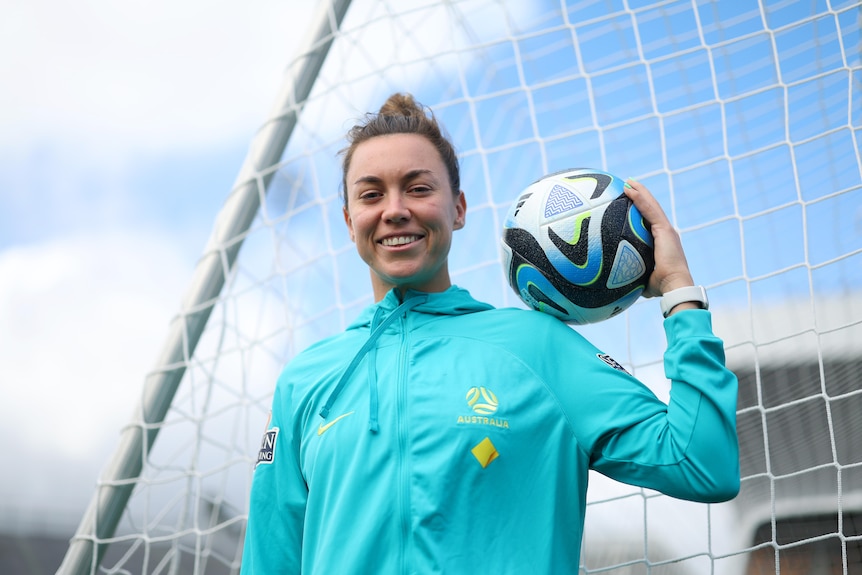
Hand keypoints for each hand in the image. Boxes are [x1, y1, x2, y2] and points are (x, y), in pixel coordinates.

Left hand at [623, 179, 694, 298]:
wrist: (673, 287)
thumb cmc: (658, 287)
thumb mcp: (640, 276)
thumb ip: (631, 272)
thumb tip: (614, 278)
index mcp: (660, 242)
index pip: (648, 221)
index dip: (641, 210)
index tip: (630, 202)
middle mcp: (665, 233)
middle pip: (650, 209)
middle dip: (640, 196)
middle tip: (628, 185)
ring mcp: (666, 229)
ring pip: (651, 205)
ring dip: (639, 191)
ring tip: (628, 181)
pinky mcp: (665, 229)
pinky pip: (650, 209)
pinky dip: (640, 197)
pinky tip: (630, 188)